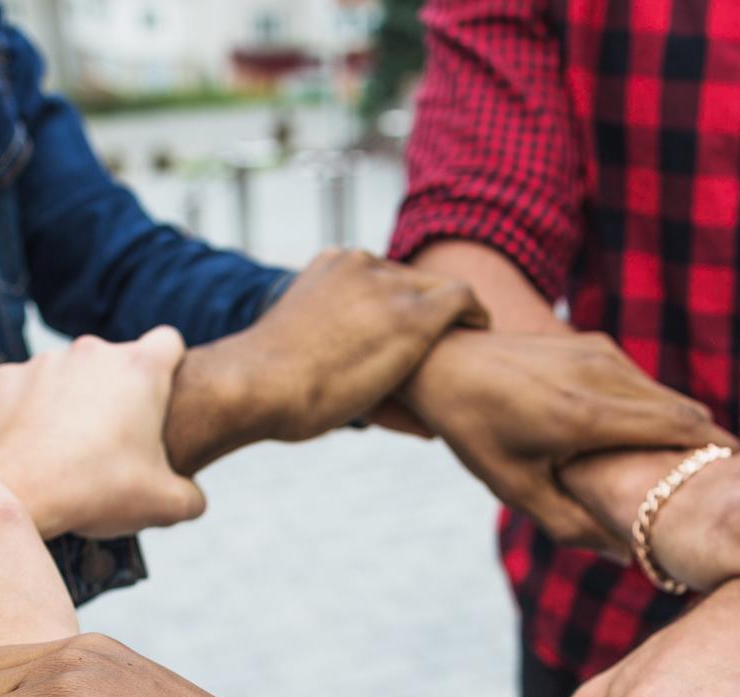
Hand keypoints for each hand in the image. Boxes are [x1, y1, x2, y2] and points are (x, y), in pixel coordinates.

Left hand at [0, 327, 203, 539]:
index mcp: (140, 370)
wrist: (18, 494)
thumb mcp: (165, 505)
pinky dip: (31, 410)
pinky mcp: (5, 377)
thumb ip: (191, 496)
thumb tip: (193, 499)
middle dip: (118, 392)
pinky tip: (32, 445)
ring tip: (69, 449)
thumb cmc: (97, 492)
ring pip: (70, 374)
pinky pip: (26, 388)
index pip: (169, 343)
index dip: (169, 367)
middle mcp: (93, 352)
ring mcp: (46, 361)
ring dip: (74, 400)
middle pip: (116, 361)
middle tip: (114, 442)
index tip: (160, 399)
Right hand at [166, 249, 486, 472]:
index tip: (413, 329)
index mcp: (330, 267)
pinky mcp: (411, 314)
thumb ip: (332, 345)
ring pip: (439, 291)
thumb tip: (358, 377)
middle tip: (454, 338)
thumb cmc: (266, 388)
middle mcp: (360, 265)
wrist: (256, 385)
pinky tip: (484, 330)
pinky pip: (461, 299)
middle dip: (431, 308)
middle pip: (413, 282)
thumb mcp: (299, 350)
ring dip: (452, 317)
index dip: (402, 303)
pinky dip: (475, 314)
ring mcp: (386, 285)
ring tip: (472, 339)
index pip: (382, 277)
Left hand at [400, 330, 729, 552]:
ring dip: (683, 429)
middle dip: (707, 448)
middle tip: (724, 486)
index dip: (715, 455)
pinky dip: (657, 410)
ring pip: (666, 395)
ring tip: (694, 469)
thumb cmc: (477, 432)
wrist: (446, 361)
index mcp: (583, 416)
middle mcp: (602, 377)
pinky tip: (652, 440)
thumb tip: (628, 556)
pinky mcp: (596, 344)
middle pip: (684, 413)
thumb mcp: (517, 489)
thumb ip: (573, 525)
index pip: (678, 430)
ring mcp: (601, 354)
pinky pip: (643, 382)